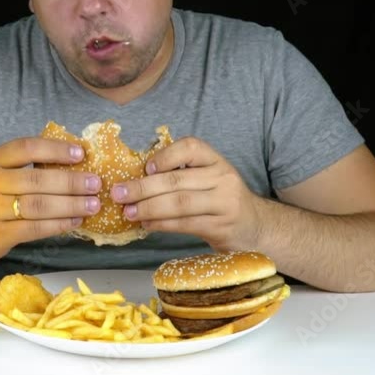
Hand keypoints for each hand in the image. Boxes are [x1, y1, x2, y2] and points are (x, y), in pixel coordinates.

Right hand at [0, 137, 102, 260]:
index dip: (55, 150)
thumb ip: (28, 166)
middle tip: (95, 183)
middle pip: (36, 180)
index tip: (81, 154)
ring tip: (92, 204)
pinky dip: (59, 224)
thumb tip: (77, 158)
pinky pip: (35, 229)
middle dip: (71, 182)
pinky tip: (75, 220)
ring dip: (70, 205)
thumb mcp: (1, 173)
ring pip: (38, 206)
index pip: (26, 148)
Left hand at [110, 136, 261, 251]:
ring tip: (128, 212)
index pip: (191, 147)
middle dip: (142, 187)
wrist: (255, 227)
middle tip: (118, 193)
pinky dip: (161, 224)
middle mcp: (223, 178)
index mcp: (216, 161)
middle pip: (177, 180)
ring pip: (179, 204)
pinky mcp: (221, 227)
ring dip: (148, 208)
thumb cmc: (221, 200)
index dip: (165, 156)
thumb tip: (136, 177)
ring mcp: (224, 203)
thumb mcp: (209, 178)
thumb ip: (182, 174)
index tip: (145, 167)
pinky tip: (147, 224)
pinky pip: (185, 224)